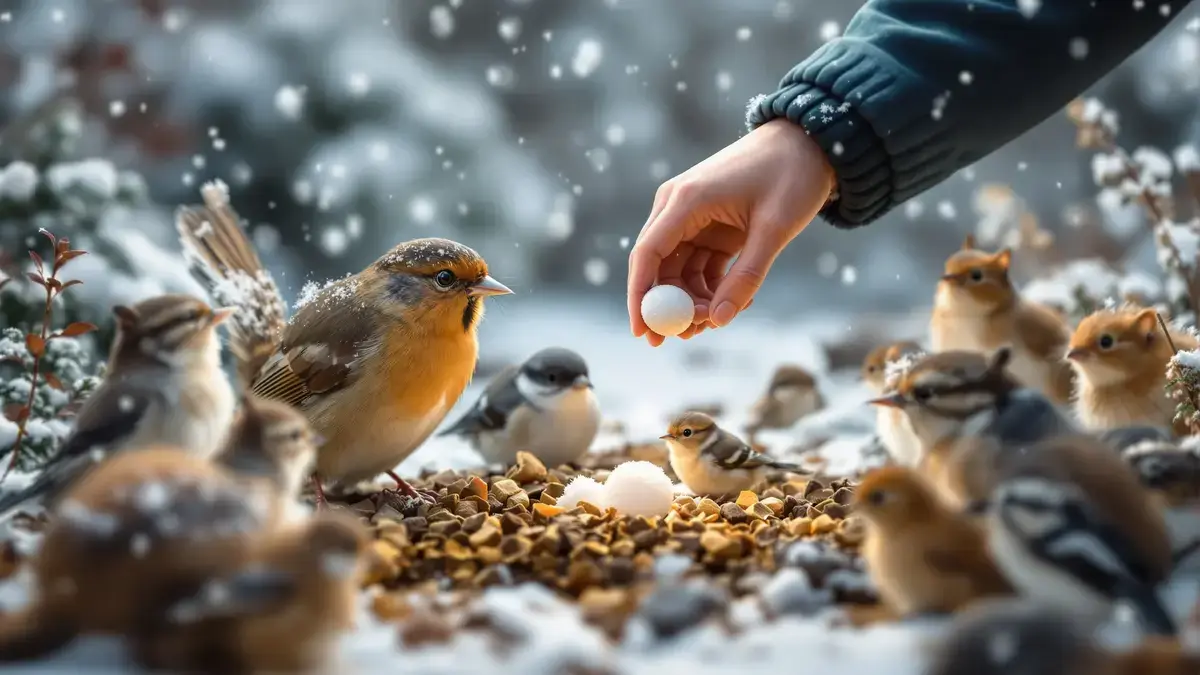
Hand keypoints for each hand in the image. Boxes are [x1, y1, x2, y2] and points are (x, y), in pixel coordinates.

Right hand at [626, 119, 834, 345]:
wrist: (810, 143)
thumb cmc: (792, 175)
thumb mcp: (774, 230)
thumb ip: (746, 277)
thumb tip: (720, 320)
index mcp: (685, 200)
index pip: (647, 255)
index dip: (639, 297)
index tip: (644, 333)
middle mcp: (678, 207)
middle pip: (658, 268)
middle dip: (670, 306)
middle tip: (690, 336)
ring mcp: (691, 216)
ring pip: (678, 271)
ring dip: (694, 299)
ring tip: (723, 316)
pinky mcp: (707, 224)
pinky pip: (698, 265)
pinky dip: (711, 287)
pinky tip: (738, 299)